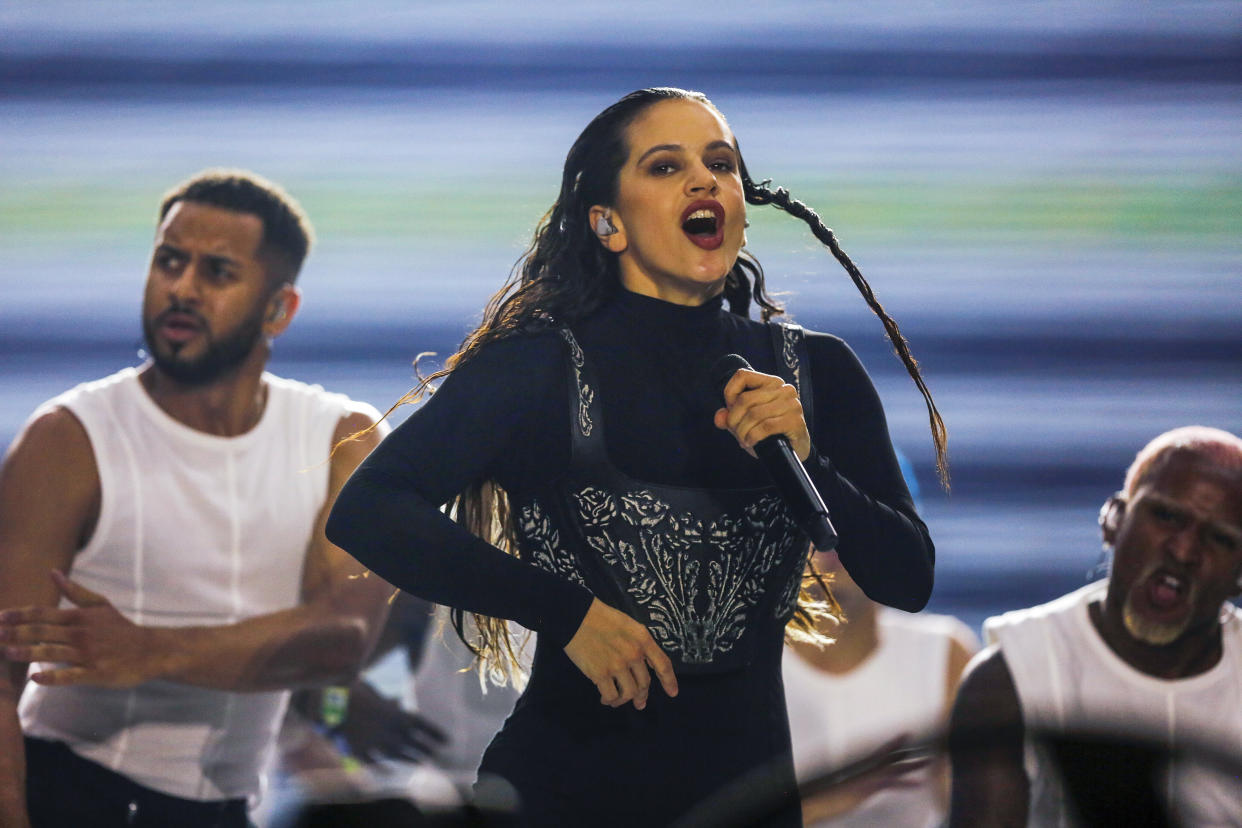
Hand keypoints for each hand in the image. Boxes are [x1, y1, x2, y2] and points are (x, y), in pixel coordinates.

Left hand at [0, 571, 153, 687]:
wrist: (150, 650)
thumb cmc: (120, 628)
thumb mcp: (100, 605)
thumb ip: (74, 591)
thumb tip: (53, 573)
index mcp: (80, 617)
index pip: (44, 614)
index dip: (20, 615)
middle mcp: (82, 634)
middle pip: (43, 632)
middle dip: (16, 632)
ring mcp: (88, 654)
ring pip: (52, 652)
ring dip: (27, 652)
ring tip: (6, 652)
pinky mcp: (96, 673)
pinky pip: (71, 676)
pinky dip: (53, 677)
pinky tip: (35, 677)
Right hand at [336, 680, 446, 762]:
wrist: (329, 698)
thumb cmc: (352, 690)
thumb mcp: (374, 692)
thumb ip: (387, 701)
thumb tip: (397, 703)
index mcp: (395, 713)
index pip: (422, 725)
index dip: (435, 734)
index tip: (447, 741)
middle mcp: (388, 729)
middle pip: (413, 743)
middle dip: (426, 748)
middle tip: (436, 754)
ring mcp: (374, 741)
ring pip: (397, 755)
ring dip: (410, 760)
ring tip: (421, 764)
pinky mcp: (358, 750)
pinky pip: (373, 763)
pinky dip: (382, 769)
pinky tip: (388, 773)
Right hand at [563, 598, 677, 709]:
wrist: (576, 616)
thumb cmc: (601, 617)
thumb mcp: (629, 625)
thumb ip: (639, 643)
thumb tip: (644, 664)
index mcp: (643, 639)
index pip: (663, 664)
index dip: (669, 681)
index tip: (673, 693)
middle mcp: (634, 654)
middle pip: (644, 683)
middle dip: (642, 695)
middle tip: (639, 703)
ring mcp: (617, 665)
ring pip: (629, 693)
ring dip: (624, 700)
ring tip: (617, 700)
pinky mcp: (600, 674)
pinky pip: (611, 695)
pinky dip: (609, 700)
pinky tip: (605, 698)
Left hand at [713, 369, 810, 461]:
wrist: (794, 451)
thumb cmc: (770, 434)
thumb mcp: (746, 423)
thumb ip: (730, 417)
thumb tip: (719, 417)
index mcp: (771, 383)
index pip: (742, 376)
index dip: (730, 394)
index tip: (730, 412)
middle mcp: (784, 389)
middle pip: (745, 399)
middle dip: (734, 420)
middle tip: (736, 433)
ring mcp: (791, 404)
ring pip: (753, 414)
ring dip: (743, 431)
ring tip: (743, 440)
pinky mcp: (795, 421)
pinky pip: (764, 427)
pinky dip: (753, 437)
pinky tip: (751, 442)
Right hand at [802, 735, 932, 820]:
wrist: (818, 801)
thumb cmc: (828, 799)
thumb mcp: (845, 792)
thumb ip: (854, 787)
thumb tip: (860, 788)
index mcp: (861, 770)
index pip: (880, 754)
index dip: (894, 745)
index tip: (907, 735)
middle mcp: (865, 770)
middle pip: (890, 757)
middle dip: (907, 751)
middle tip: (924, 745)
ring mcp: (867, 777)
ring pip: (894, 767)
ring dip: (913, 764)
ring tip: (928, 761)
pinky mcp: (868, 786)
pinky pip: (890, 782)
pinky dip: (905, 783)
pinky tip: (919, 783)